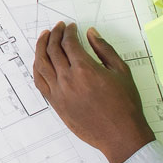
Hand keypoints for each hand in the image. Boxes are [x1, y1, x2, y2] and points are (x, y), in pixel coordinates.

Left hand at [32, 23, 154, 162]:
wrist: (121, 135)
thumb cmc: (125, 105)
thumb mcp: (121, 71)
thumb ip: (104, 49)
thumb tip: (91, 33)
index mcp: (85, 69)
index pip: (69, 43)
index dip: (68, 32)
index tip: (71, 27)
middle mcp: (68, 80)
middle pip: (53, 50)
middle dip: (54, 34)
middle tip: (58, 28)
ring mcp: (59, 93)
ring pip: (41, 64)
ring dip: (41, 47)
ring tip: (44, 37)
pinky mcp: (56, 104)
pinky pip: (39, 82)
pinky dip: (37, 68)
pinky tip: (39, 61)